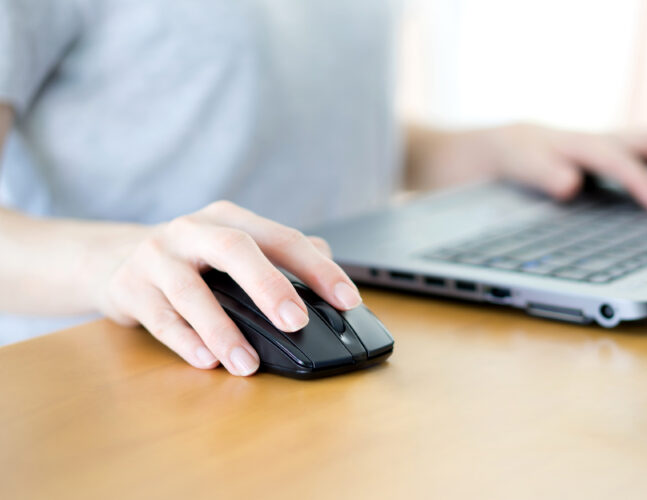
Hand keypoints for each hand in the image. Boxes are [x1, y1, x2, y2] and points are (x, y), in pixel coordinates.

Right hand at [94, 201, 360, 375]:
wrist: (114, 257)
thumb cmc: (194, 259)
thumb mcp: (235, 248)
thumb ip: (280, 260)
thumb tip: (329, 284)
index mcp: (231, 219)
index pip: (282, 239)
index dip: (318, 269)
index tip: (347, 300)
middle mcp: (194, 230)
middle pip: (236, 249)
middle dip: (269, 286)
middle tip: (297, 323)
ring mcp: (157, 255)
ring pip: (191, 291)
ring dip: (223, 330)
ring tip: (247, 365)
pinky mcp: (128, 286)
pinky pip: (159, 318)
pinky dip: (185, 341)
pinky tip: (207, 361)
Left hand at [470, 124, 646, 211]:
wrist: (518, 144)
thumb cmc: (524, 157)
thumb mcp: (526, 168)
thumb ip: (548, 176)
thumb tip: (571, 185)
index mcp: (584, 145)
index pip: (621, 161)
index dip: (644, 183)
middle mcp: (607, 140)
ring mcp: (617, 145)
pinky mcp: (620, 154)